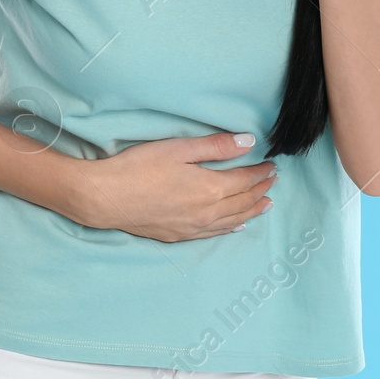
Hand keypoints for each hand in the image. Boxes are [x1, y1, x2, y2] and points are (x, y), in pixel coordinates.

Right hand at [71, 132, 277, 241]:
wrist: (106, 198)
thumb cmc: (139, 168)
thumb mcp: (179, 148)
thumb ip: (216, 146)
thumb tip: (249, 142)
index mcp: (210, 189)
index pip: (245, 180)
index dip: (260, 172)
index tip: (271, 166)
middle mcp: (207, 212)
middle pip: (242, 201)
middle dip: (260, 190)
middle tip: (273, 181)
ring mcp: (193, 227)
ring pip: (233, 220)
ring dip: (252, 210)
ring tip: (266, 204)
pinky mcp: (179, 235)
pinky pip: (214, 233)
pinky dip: (231, 227)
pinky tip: (237, 226)